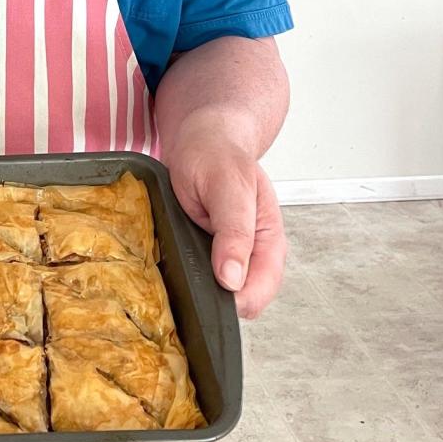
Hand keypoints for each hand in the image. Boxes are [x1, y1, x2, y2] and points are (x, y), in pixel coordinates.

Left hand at [162, 140, 286, 319]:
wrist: (201, 139)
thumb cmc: (217, 155)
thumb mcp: (228, 187)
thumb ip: (234, 232)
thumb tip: (233, 280)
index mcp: (269, 241)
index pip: (259, 292)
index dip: (234, 301)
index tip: (206, 292)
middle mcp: (253, 254)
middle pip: (240, 301)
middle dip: (214, 298)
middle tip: (186, 275)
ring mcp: (229, 256)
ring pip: (218, 294)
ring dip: (198, 290)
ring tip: (178, 269)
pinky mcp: (207, 254)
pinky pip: (199, 279)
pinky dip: (186, 277)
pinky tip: (173, 266)